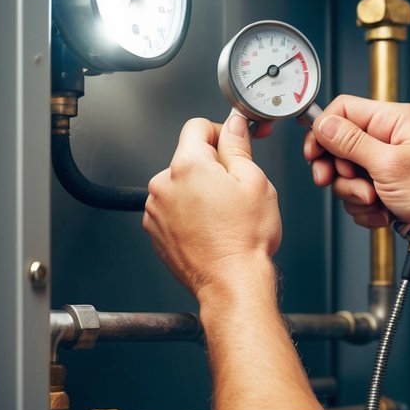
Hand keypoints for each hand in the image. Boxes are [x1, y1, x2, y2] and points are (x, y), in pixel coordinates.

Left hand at [144, 112, 280, 300]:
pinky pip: (173, 209)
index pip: (197, 127)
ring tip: (223, 216)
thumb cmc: (244, 240)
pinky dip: (188, 213)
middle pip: (188, 158)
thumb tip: (232, 126)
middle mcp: (163, 184)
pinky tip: (210, 229)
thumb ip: (238, 146)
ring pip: (181, 185)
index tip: (232, 146)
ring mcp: (155, 209)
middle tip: (235, 190)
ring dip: (199, 192)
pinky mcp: (155, 230)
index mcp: (188, 165)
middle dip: (211, 167)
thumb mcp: (255, 181)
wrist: (231, 283)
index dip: (220, 133)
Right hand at [302, 95, 409, 258]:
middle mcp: (390, 138)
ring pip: (347, 176)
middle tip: (348, 183)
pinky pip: (358, 195)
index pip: (343, 110)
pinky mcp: (386, 187)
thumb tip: (324, 124)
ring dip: (356, 195)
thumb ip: (352, 143)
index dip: (323, 132)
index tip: (315, 155)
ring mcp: (387, 164)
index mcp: (395, 120)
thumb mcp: (389, 165)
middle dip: (341, 172)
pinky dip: (366, 209)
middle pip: (339, 146)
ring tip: (378, 202)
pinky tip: (384, 214)